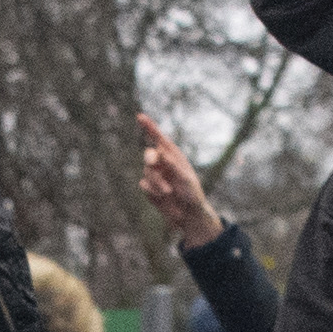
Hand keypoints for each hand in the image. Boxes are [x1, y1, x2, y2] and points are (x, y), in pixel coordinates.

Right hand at [137, 110, 221, 246]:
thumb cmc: (192, 194)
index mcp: (173, 155)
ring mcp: (155, 175)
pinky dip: (153, 191)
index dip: (149, 127)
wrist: (189, 214)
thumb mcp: (186, 179)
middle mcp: (162, 162)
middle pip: (148, 154)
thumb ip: (173, 166)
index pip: (159, 138)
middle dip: (150, 158)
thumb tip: (160, 153)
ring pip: (147, 172)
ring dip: (157, 182)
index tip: (140, 117)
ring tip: (168, 191)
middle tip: (152, 162)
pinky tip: (163, 197)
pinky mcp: (149, 188)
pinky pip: (145, 185)